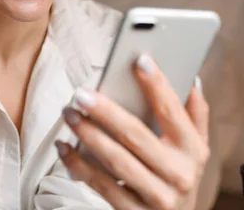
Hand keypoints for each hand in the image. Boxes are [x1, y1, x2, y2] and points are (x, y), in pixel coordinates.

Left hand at [56, 55, 209, 209]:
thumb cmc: (177, 172)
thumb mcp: (194, 147)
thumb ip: (193, 114)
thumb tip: (189, 79)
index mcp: (192, 150)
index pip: (172, 112)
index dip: (157, 85)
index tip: (139, 61)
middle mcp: (178, 173)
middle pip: (136, 135)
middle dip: (106, 112)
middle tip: (81, 94)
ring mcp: (156, 195)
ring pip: (116, 161)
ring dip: (89, 135)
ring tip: (69, 114)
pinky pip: (101, 185)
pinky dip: (78, 164)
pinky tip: (63, 146)